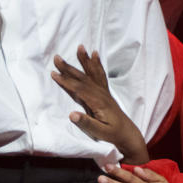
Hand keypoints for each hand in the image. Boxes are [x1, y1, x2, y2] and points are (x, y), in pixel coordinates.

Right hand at [51, 45, 147, 163]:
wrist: (128, 135)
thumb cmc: (113, 134)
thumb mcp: (100, 133)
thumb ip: (86, 123)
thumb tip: (71, 114)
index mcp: (98, 103)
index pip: (79, 89)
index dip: (66, 81)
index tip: (54, 74)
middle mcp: (101, 94)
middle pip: (82, 78)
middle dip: (69, 68)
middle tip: (57, 57)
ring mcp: (104, 92)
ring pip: (91, 73)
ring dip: (84, 60)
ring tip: (80, 47)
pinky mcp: (105, 93)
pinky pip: (100, 75)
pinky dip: (96, 64)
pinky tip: (95, 54)